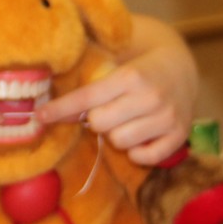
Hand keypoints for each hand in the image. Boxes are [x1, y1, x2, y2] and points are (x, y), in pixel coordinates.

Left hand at [38, 15, 194, 164]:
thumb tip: (47, 108)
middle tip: (105, 112)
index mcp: (131, 76)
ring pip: (121, 142)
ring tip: (125, 122)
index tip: (40, 116)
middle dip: (96, 121)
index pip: (88, 97)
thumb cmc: (139, 69)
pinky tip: (140, 137)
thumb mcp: (116, 67)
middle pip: (101, 124)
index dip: (61, 108)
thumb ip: (88, 84)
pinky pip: (146, 157)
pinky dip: (137, 152)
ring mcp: (167, 117)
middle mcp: (150, 97)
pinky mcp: (179, 135)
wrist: (182, 68)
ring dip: (116, 135)